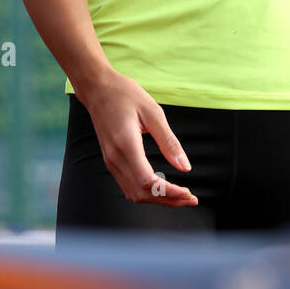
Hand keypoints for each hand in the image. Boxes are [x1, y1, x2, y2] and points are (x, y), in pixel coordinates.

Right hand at [80, 68, 197, 207]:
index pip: (147, 182)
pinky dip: (147, 193)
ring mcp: (110, 161)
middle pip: (141, 194)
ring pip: (134, 194)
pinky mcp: (111, 161)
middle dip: (168, 200)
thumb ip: (169, 141)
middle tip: (191, 198)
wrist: (98, 88)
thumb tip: (186, 166)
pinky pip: (128, 186)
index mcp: (126, 145)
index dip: (169, 192)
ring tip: (180, 196)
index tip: (188, 193)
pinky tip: (162, 188)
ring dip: (158, 199)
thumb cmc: (125, 95)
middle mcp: (115, 158)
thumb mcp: (153, 112)